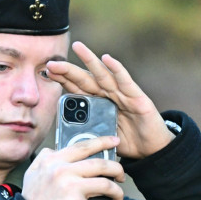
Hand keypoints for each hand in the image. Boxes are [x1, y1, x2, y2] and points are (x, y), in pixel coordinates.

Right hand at [22, 135, 124, 199]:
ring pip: (107, 185)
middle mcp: (63, 170)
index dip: (102, 142)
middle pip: (101, 164)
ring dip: (117, 194)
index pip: (83, 146)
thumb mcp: (32, 173)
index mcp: (53, 161)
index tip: (114, 141)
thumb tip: (55, 150)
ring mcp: (71, 188)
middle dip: (117, 169)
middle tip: (121, 176)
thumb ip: (44, 159)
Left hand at [46, 41, 175, 159]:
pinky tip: (107, 58)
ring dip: (90, 60)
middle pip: (86, 80)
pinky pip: (126, 82)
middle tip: (52, 62)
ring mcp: (124, 95)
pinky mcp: (138, 98)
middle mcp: (110, 96)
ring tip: (78, 47)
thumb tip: (67, 136)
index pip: (78, 89)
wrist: (153, 151)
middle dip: (69, 70)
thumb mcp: (102, 138)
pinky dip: (117, 69)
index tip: (48, 71)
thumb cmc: (128, 142)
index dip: (64, 80)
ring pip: (104, 75)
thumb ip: (88, 132)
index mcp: (99, 105)